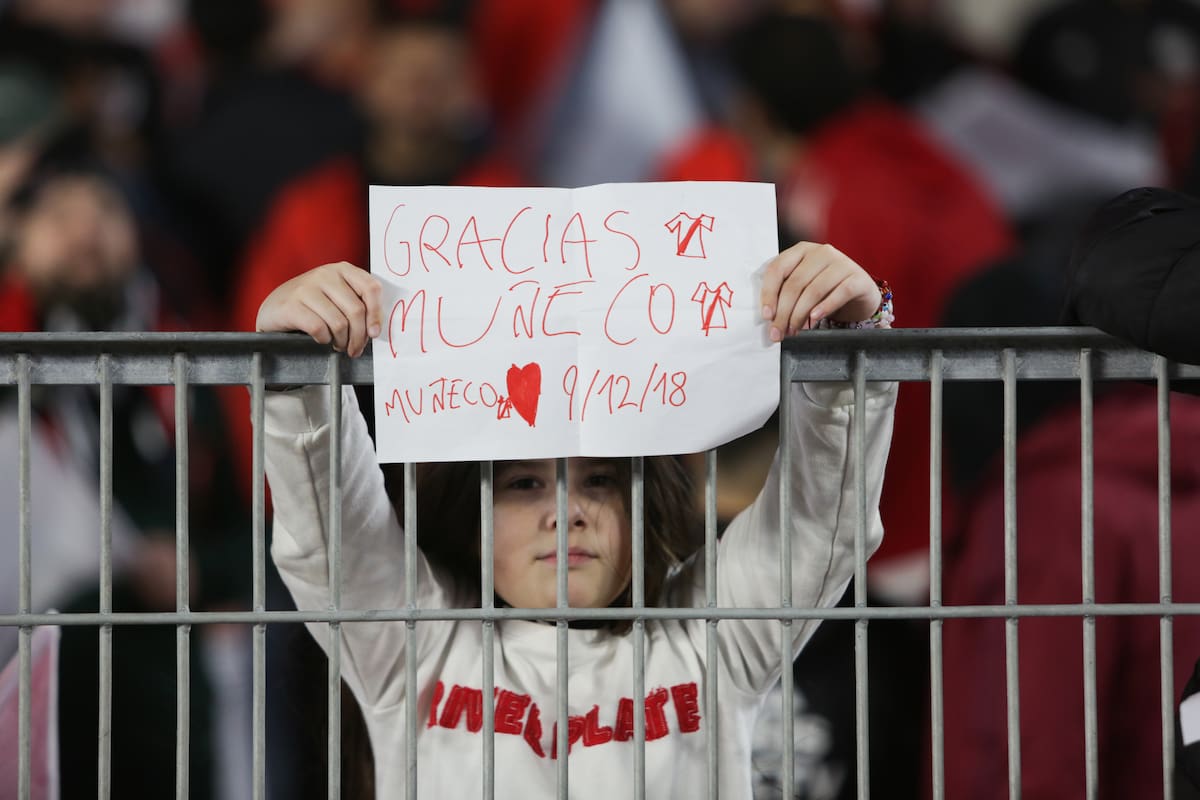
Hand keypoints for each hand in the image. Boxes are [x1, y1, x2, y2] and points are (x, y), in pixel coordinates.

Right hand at [255, 261, 381, 357]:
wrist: (273, 310)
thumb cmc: (311, 306)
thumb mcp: (336, 296)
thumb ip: (357, 303)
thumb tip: (376, 328)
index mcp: (342, 270)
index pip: (371, 288)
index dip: (376, 314)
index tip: (374, 333)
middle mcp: (325, 274)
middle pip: (356, 311)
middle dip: (359, 337)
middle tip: (355, 349)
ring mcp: (306, 288)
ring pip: (339, 323)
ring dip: (342, 341)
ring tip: (339, 345)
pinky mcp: (291, 305)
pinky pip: (319, 329)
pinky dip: (324, 340)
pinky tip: (322, 339)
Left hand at [760, 242, 880, 341]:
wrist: (859, 290)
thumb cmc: (826, 288)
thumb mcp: (803, 285)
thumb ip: (785, 293)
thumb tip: (770, 318)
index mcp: (801, 250)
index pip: (777, 268)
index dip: (769, 294)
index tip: (767, 315)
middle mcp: (821, 252)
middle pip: (795, 283)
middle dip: (784, 312)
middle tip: (779, 331)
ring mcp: (841, 263)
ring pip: (814, 290)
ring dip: (800, 315)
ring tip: (795, 329)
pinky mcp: (857, 278)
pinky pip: (839, 293)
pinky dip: (824, 308)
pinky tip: (814, 320)